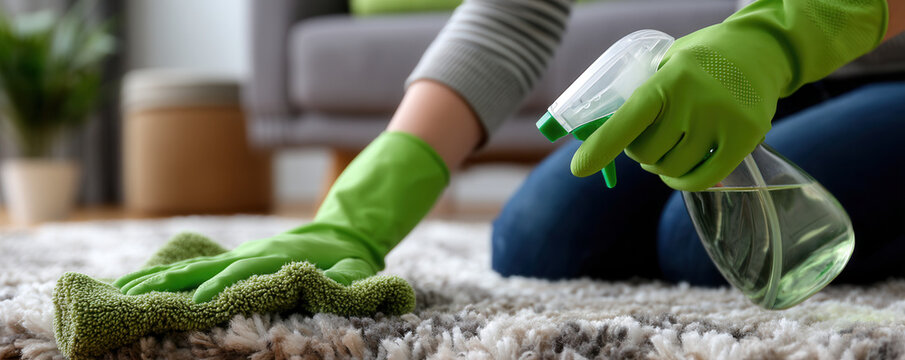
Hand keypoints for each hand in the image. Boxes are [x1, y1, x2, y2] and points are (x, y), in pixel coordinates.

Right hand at [115, 131, 448, 302]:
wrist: (347, 229)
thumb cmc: (351, 260)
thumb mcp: (354, 273)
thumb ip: (343, 283)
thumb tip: (336, 289)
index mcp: (276, 261)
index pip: (240, 277)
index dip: (217, 291)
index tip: (192, 306)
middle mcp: (252, 256)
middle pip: (202, 271)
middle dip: (168, 286)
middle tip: (130, 300)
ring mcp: (241, 256)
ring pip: (192, 268)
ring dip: (156, 280)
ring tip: (119, 292)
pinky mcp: (237, 259)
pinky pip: (196, 268)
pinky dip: (166, 275)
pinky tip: (137, 286)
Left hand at [570, 0, 886, 190]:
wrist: (759, 51)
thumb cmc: (700, 62)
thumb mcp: (667, 64)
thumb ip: (644, 96)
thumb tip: (607, 138)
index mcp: (667, 80)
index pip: (628, 120)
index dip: (602, 147)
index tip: (579, 168)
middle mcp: (694, 101)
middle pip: (647, 154)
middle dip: (640, 153)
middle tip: (651, 139)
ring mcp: (721, 121)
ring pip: (672, 169)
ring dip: (662, 168)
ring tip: (668, 151)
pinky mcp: (745, 139)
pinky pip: (702, 179)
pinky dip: (684, 182)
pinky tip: (681, 173)